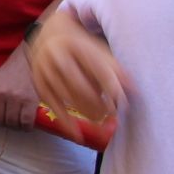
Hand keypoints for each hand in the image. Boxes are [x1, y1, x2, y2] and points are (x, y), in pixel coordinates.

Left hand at [0, 41, 41, 130]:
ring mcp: (15, 98)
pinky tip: (27, 124)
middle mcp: (0, 94)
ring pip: (11, 123)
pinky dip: (26, 127)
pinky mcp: (30, 101)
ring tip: (18, 122)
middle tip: (8, 121)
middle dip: (2, 124)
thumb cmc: (12, 70)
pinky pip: (25, 122)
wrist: (29, 60)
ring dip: (15, 126)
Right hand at [29, 10, 131, 143]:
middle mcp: (58, 55)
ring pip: (67, 97)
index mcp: (78, 45)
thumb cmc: (82, 50)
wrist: (49, 38)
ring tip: (100, 120)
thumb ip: (117, 70)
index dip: (111, 87)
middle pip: (80, 85)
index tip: (122, 103)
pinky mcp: (39, 84)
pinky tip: (78, 135)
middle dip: (98, 103)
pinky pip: (54, 106)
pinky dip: (66, 123)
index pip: (98, 68)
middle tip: (111, 114)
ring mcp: (45, 70)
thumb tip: (134, 92)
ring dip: (86, 112)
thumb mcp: (99, 52)